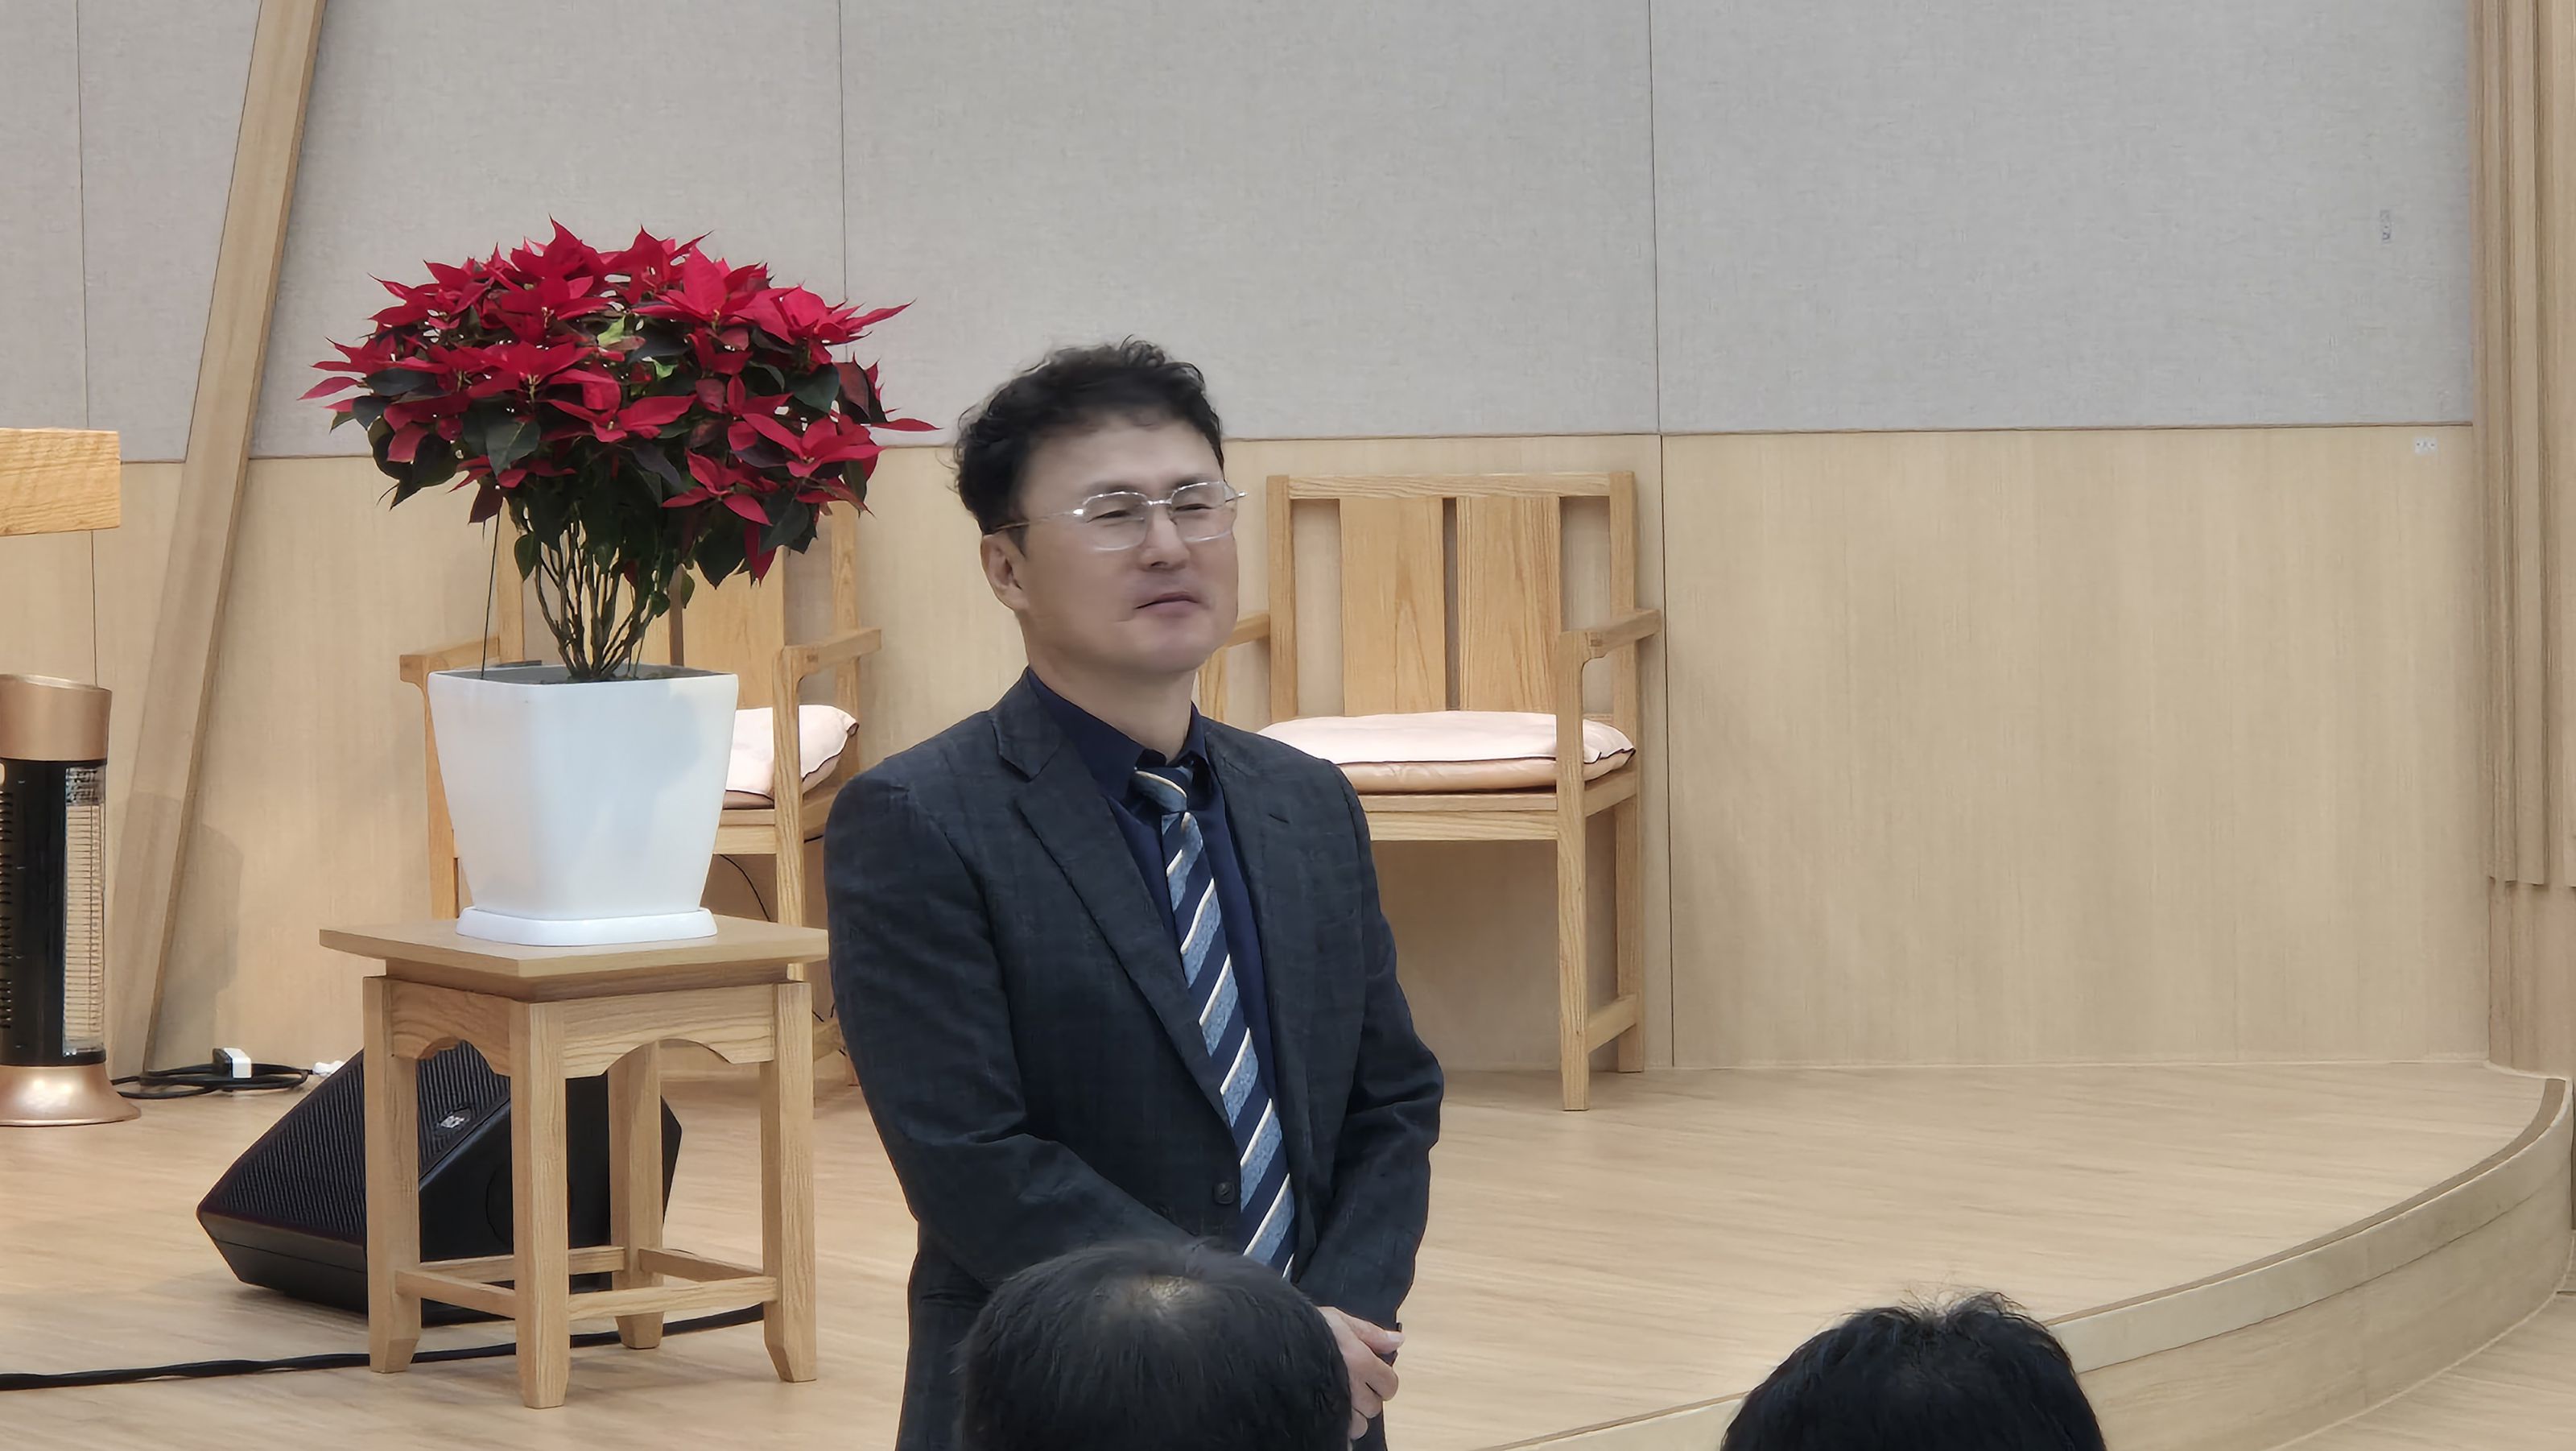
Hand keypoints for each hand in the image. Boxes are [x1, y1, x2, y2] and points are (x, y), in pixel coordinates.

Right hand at [1317, 1306, 1402, 1439]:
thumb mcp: (1338, 1319)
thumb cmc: (1304, 1327)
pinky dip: (1339, 1426)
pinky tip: (1329, 1412)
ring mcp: (1335, 1407)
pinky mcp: (1320, 1419)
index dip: (1383, 1380)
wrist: (1269, 1341)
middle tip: (1349, 1382)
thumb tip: (1399, 1341)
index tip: (1371, 1374)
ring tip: (1337, 1397)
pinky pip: (1340, 1434)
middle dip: (1366, 1396)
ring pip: (1358, 1425)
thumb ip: (1371, 1333)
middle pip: (1374, 1407)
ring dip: (1351, 1414)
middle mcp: (1351, 1388)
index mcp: (1361, 1361)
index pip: (1390, 1384)